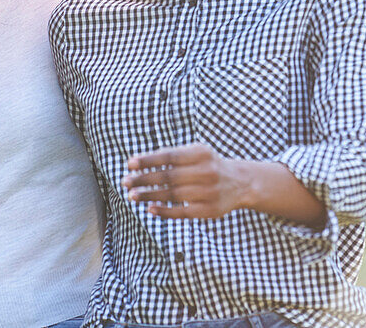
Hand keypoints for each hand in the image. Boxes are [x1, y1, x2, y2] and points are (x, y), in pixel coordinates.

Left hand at [122, 143, 248, 218]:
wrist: (240, 183)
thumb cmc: (208, 165)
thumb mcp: (195, 153)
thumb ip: (171, 155)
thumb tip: (139, 162)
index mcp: (201, 153)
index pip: (169, 156)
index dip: (148, 160)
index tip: (129, 164)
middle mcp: (207, 172)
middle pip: (169, 177)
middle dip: (144, 179)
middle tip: (125, 182)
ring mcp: (209, 192)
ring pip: (173, 195)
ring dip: (150, 196)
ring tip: (132, 196)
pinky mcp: (209, 210)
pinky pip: (182, 212)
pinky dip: (165, 211)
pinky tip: (150, 209)